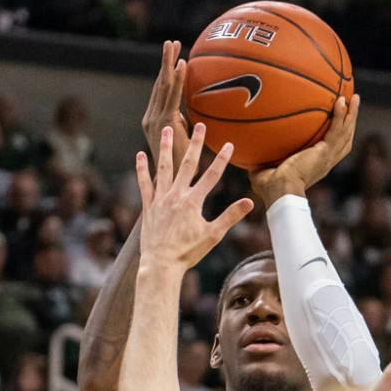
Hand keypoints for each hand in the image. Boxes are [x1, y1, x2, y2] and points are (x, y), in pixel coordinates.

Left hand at [136, 123, 252, 273]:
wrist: (161, 265)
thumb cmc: (188, 252)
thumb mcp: (212, 235)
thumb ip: (230, 216)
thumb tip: (249, 202)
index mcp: (193, 202)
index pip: (211, 176)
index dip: (221, 159)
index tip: (228, 144)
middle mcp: (176, 196)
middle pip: (187, 164)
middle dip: (194, 143)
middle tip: (199, 125)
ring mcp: (160, 199)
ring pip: (163, 168)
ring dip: (165, 147)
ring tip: (166, 129)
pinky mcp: (148, 206)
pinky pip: (144, 184)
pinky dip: (142, 169)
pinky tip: (140, 155)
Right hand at [142, 40, 190, 170]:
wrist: (173, 188)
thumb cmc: (181, 171)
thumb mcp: (184, 144)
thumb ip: (186, 129)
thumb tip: (196, 120)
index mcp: (154, 121)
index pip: (160, 92)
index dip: (166, 73)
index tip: (174, 56)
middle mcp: (151, 118)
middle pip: (159, 84)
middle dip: (165, 61)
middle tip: (171, 42)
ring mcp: (155, 120)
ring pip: (163, 86)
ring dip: (168, 63)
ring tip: (173, 45)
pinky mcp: (164, 123)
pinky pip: (172, 97)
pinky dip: (176, 79)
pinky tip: (182, 65)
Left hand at [249, 94, 359, 208]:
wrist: (280, 193)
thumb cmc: (270, 188)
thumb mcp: (264, 170)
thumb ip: (260, 159)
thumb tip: (244, 151)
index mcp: (316, 166)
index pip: (332, 149)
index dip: (337, 136)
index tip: (338, 122)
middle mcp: (326, 162)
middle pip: (345, 138)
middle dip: (350, 121)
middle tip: (352, 103)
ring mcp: (327, 157)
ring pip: (345, 132)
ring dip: (351, 115)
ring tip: (355, 97)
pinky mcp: (325, 152)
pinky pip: (336, 130)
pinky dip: (340, 116)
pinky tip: (340, 100)